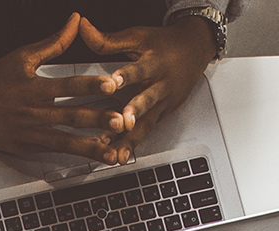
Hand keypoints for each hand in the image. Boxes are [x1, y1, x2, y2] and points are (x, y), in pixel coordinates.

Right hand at [0, 15, 132, 159]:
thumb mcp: (23, 56)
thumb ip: (54, 42)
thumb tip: (76, 20)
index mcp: (35, 87)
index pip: (69, 85)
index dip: (91, 85)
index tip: (112, 85)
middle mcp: (34, 111)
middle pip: (71, 116)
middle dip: (98, 119)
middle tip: (121, 121)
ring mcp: (30, 132)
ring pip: (64, 141)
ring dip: (90, 147)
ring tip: (112, 152)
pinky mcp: (26, 146)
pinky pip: (53, 151)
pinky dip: (73, 154)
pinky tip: (91, 156)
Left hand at [76, 17, 216, 164]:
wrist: (196, 48)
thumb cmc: (163, 43)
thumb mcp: (137, 36)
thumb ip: (107, 39)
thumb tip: (82, 26)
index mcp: (153, 62)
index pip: (139, 69)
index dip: (125, 75)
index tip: (112, 82)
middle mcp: (160, 84)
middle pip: (147, 99)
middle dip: (135, 111)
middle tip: (124, 121)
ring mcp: (163, 102)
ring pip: (146, 122)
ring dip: (131, 138)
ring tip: (117, 153)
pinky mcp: (162, 114)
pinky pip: (146, 131)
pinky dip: (133, 144)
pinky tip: (118, 157)